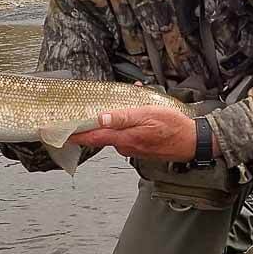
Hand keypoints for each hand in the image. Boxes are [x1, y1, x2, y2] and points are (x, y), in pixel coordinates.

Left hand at [69, 106, 198, 161]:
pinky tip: (137, 112)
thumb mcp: (147, 114)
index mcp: (124, 138)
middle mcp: (125, 146)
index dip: (74, 134)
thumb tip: (100, 118)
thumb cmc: (173, 127)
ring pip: (116, 133)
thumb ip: (123, 117)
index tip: (59, 132)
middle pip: (102, 135)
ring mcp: (134, 148)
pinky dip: (128, 124)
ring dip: (115, 121)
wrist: (193, 142)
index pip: (92, 137)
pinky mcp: (141, 147)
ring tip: (122, 105)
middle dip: (94, 124)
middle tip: (84, 114)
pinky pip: (128, 135)